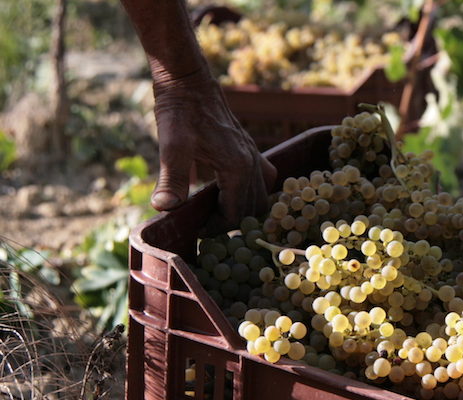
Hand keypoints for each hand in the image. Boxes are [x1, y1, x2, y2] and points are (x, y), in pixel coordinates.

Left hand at [150, 72, 276, 228]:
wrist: (188, 81)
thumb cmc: (179, 112)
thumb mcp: (171, 147)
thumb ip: (171, 179)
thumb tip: (164, 208)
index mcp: (237, 168)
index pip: (235, 214)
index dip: (215, 228)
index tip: (194, 229)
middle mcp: (251, 163)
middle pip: (252, 209)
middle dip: (230, 222)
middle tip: (204, 223)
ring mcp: (253, 155)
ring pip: (261, 196)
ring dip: (243, 209)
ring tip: (216, 212)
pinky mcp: (250, 149)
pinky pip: (263, 179)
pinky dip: (251, 192)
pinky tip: (230, 191)